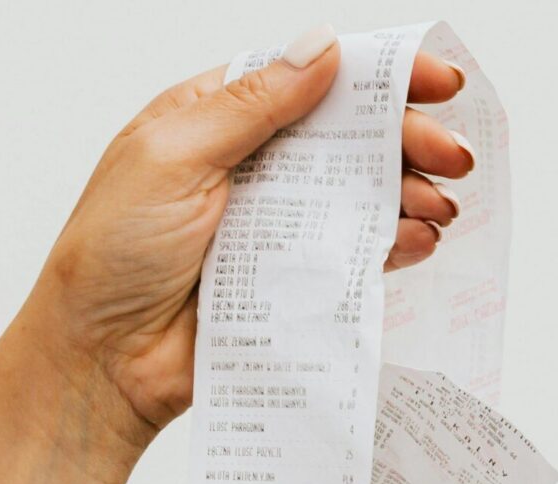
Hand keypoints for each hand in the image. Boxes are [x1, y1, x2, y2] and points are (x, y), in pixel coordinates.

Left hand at [27, 25, 474, 448]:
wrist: (102, 361)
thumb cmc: (111, 255)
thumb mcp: (173, 157)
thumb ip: (251, 105)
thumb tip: (321, 49)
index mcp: (216, 117)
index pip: (308, 78)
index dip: (376, 74)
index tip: (436, 80)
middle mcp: (253, 165)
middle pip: (348, 136)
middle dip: (408, 139)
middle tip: (455, 154)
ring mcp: (276, 224)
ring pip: (361, 194)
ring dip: (410, 193)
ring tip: (441, 205)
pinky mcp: (292, 280)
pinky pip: (356, 255)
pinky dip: (394, 245)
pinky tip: (417, 240)